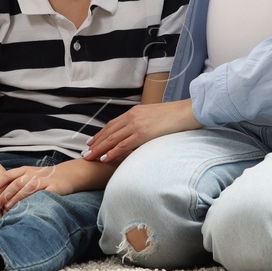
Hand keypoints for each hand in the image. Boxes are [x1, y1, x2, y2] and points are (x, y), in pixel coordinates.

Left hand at [0, 163, 75, 216]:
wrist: (67, 174)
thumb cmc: (44, 177)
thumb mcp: (29, 175)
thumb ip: (16, 182)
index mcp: (24, 170)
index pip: (6, 175)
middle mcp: (31, 174)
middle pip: (15, 183)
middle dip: (3, 194)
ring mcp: (42, 180)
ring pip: (26, 188)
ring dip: (16, 198)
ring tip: (7, 207)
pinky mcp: (52, 187)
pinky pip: (42, 194)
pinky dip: (33, 200)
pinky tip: (27, 207)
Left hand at [82, 100, 201, 162]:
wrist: (186, 112)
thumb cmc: (173, 116)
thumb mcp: (153, 116)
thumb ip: (142, 123)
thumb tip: (137, 133)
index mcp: (134, 112)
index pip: (112, 125)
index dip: (100, 135)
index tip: (92, 143)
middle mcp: (132, 117)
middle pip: (109, 132)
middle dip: (96, 143)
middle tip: (85, 153)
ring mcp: (136, 125)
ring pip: (112, 139)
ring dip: (99, 149)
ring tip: (90, 157)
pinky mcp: (143, 134)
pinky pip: (123, 145)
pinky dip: (112, 152)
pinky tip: (104, 158)